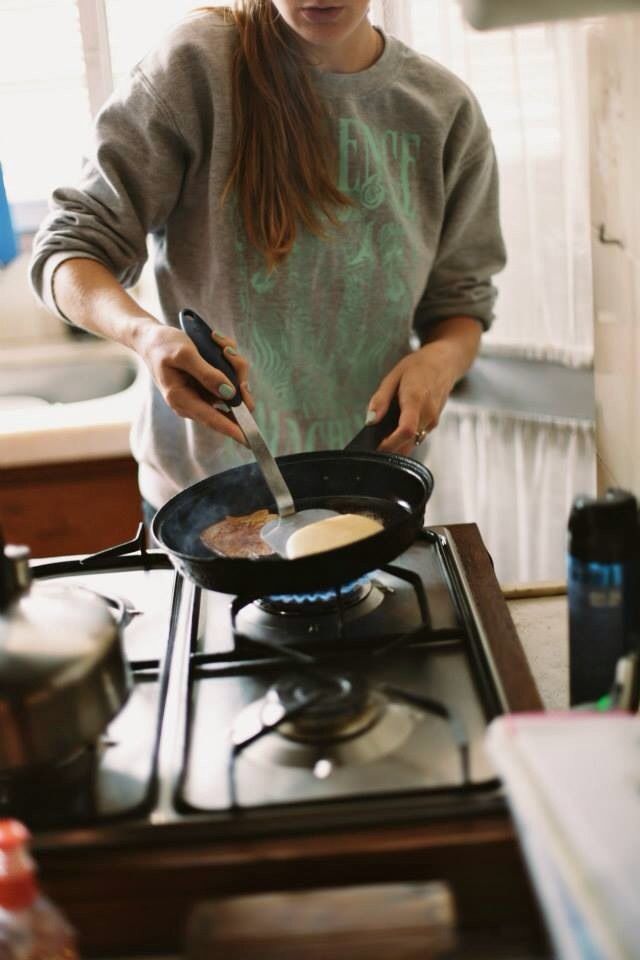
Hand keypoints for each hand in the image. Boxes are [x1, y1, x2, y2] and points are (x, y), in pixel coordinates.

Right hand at [133, 321, 253, 445]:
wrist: (151, 339)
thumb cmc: (163, 346)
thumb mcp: (184, 354)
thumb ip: (206, 374)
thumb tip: (229, 392)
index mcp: (181, 399)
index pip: (212, 419)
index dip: (233, 430)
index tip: (250, 439)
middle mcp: (193, 403)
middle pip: (230, 404)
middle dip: (238, 379)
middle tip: (229, 353)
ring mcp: (201, 396)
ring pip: (234, 390)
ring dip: (234, 366)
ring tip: (219, 343)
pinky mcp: (207, 388)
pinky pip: (229, 381)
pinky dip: (230, 363)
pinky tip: (219, 347)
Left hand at [367, 317, 481, 454]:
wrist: (444, 363)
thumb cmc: (419, 367)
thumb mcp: (393, 377)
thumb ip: (380, 400)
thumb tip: (370, 421)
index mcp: (416, 399)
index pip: (406, 430)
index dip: (390, 443)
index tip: (376, 445)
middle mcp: (428, 414)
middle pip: (408, 442)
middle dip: (389, 448)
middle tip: (374, 441)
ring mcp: (433, 421)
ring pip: (412, 444)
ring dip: (397, 445)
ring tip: (385, 432)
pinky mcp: (433, 424)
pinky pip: (417, 438)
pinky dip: (405, 439)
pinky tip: (396, 427)